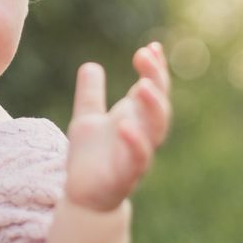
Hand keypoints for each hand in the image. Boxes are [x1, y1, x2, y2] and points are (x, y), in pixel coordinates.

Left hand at [64, 42, 171, 212]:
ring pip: (155, 129)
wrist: (82, 196)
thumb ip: (90, 95)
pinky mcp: (127, 176)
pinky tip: (124, 124)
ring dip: (152, 107)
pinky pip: (138, 158)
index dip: (156, 68)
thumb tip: (91, 65)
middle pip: (159, 104)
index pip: (154, 88)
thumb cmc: (90, 158)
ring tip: (141, 85)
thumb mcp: (85, 119)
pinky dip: (135, 142)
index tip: (152, 46)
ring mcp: (138, 154)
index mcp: (136, 118)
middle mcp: (142, 133)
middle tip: (145, 56)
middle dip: (156, 79)